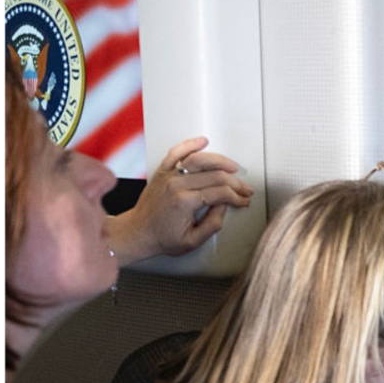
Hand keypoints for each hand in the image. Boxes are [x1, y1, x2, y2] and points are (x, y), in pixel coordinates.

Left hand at [108, 137, 253, 266]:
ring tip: (234, 167)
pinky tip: (203, 142)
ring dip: (221, 161)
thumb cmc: (162, 238)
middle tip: (245, 189)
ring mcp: (169, 176)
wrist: (138, 233)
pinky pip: (176, 152)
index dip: (237, 197)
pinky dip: (190, 144)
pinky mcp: (162, 171)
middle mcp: (176, 185)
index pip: (220, 193)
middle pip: (215, 176)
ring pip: (200, 160)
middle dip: (236, 183)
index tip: (243, 201)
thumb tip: (225, 205)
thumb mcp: (193, 241)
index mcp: (185, 202)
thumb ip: (213, 224)